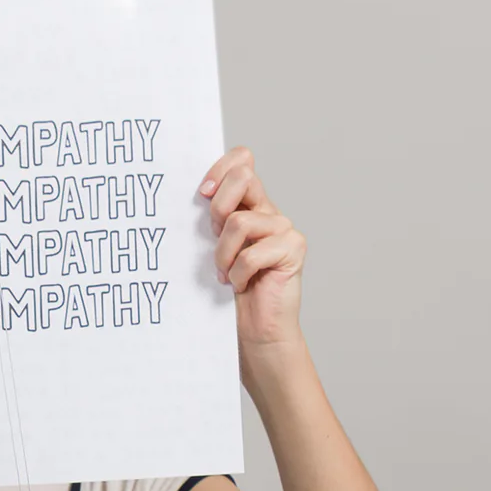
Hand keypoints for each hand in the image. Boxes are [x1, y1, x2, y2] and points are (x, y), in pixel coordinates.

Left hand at [199, 148, 306, 374]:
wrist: (255, 329)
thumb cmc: (230, 290)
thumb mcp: (213, 247)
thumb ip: (212, 219)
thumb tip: (197, 192)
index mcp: (249, 204)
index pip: (242, 160)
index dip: (220, 169)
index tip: (201, 193)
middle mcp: (268, 211)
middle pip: (243, 177)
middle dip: (217, 208)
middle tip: (212, 237)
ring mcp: (284, 228)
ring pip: (239, 222)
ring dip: (223, 254)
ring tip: (225, 274)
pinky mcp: (293, 249)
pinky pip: (252, 253)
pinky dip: (237, 274)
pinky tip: (240, 285)